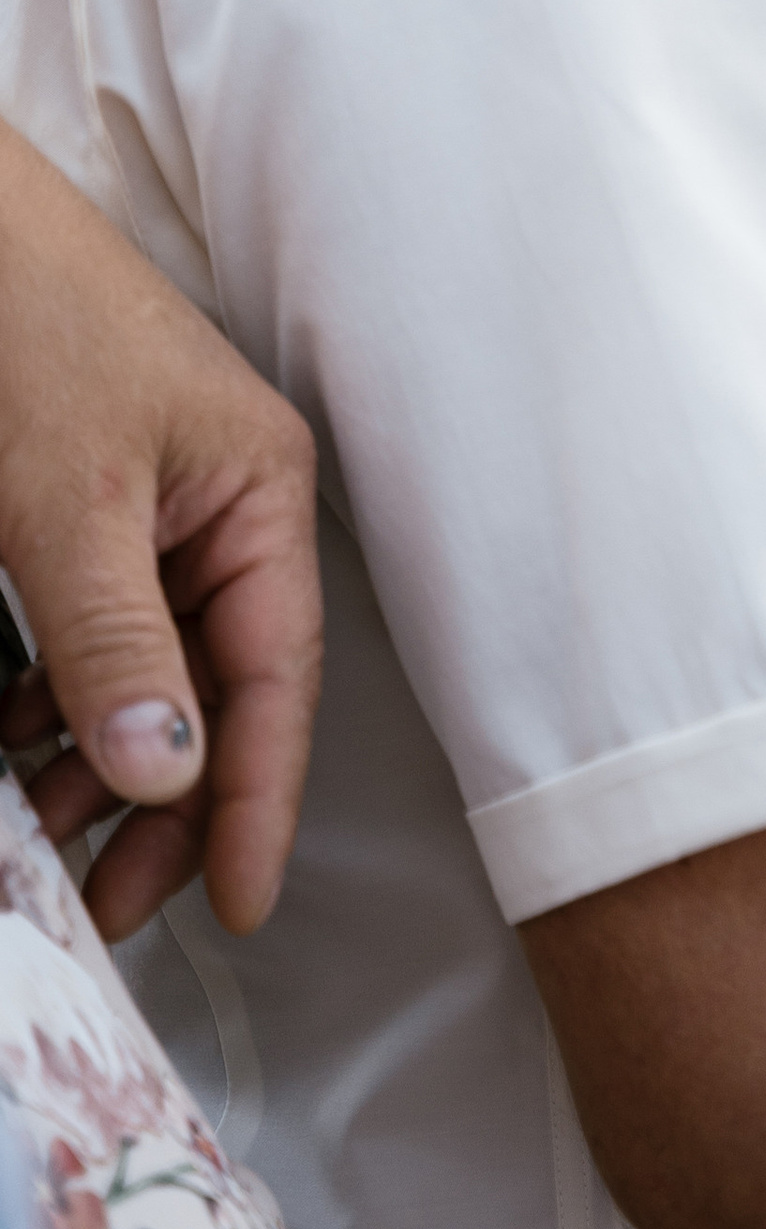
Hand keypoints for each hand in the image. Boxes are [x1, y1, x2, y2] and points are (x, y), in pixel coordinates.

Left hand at [0, 124, 320, 939]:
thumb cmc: (29, 324)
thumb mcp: (68, 504)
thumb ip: (118, 645)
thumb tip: (169, 776)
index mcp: (260, 494)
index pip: (276, 680)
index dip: (257, 801)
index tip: (232, 905)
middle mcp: (222, 509)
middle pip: (217, 693)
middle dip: (166, 805)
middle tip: (109, 903)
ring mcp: (153, 511)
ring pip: (148, 677)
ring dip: (97, 765)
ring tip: (42, 838)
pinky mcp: (83, 512)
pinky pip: (90, 641)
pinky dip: (53, 709)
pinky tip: (13, 748)